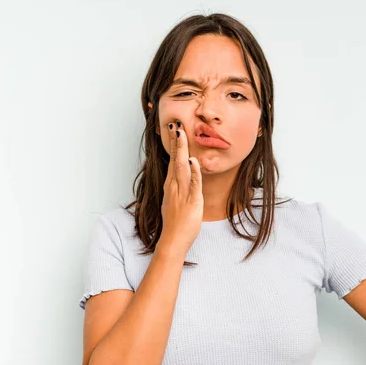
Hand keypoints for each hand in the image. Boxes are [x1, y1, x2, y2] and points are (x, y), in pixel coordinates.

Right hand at [157, 119, 202, 256]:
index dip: (174, 145)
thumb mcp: (175, 201)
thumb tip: (180, 179)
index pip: (172, 160)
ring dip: (182, 150)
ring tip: (182, 134)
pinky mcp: (191, 201)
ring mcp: (182, 193)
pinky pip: (193, 184)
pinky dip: (194, 172)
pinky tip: (193, 161)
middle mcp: (174, 186)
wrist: (173, 240)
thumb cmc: (175, 223)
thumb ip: (178, 188)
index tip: (174, 130)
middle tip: (175, 125)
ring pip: (182, 167)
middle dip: (176, 142)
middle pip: (175, 159)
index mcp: (171, 186)